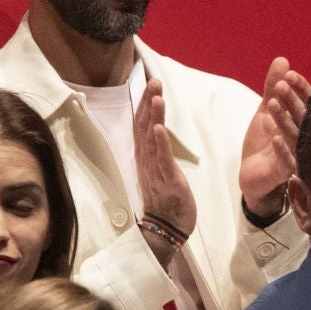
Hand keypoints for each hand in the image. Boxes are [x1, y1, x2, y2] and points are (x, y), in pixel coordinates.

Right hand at [134, 78, 197, 262]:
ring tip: (156, 96)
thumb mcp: (161, 170)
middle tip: (153, 81)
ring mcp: (155, 170)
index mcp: (146, 156)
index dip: (145, 104)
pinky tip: (160, 128)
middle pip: (144, 126)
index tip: (150, 84)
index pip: (143, 125)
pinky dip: (160, 143)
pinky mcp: (167, 180)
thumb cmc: (167, 199)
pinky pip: (162, 159)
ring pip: (152, 139)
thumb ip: (158, 151)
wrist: (167, 228)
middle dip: (148, 102)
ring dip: (154, 116)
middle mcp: (146, 160)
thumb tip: (158, 131)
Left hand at [239, 57, 310, 216]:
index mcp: (300, 122)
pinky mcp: (284, 172)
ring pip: (294, 137)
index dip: (300, 89)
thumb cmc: (263, 142)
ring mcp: (295, 155)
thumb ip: (272, 87)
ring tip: (272, 104)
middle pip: (302, 117)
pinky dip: (282, 151)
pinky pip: (287, 162)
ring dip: (284, 120)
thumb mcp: (265, 110)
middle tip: (281, 85)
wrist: (251, 173)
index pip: (307, 102)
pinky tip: (275, 138)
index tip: (289, 75)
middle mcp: (302, 137)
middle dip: (292, 100)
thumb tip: (282, 60)